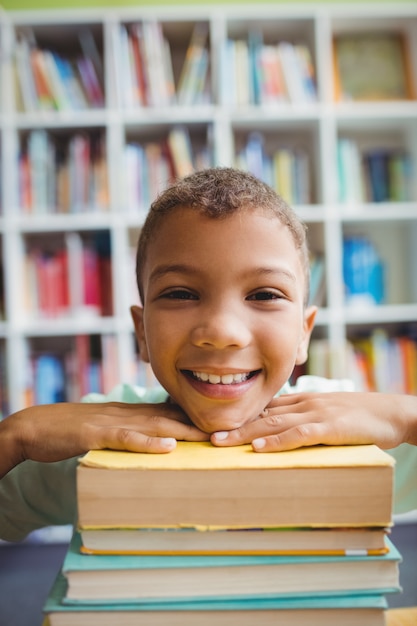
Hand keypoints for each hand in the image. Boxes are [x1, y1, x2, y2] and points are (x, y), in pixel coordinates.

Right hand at [0, 401, 208, 477]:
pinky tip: (167, 447)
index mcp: (134, 413)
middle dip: (202, 423)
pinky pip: (126, 438)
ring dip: (186, 430)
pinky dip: (147, 442)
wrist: (36, 426)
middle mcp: (129, 414)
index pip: (173, 412)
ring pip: (156, 424)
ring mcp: (114, 423)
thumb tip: (160, 438)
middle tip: (232, 429)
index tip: (226, 422)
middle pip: (173, 416)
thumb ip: (134, 429)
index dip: (199, 416)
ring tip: (212, 437)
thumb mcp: (110, 427)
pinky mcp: (96, 434)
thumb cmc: (73, 429)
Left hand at [211, 392, 416, 451]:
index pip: (262, 406)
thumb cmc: (357, 416)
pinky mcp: (330, 427)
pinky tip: (259, 448)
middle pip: (260, 414)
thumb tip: (274, 431)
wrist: (391, 412)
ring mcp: (316, 413)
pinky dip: (277, 441)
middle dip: (231, 424)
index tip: (211, 422)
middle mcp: (302, 403)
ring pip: (272, 423)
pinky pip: (299, 434)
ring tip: (219, 442)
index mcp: (300, 400)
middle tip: (204, 434)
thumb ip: (300, 419)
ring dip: (244, 433)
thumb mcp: (324, 413)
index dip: (236, 414)